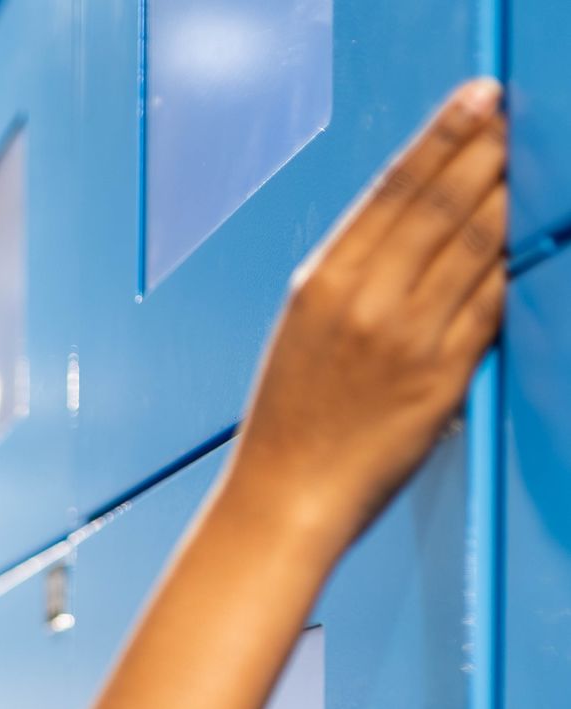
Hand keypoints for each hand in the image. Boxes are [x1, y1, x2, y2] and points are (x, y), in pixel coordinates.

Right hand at [226, 77, 506, 553]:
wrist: (284, 501)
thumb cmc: (291, 426)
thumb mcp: (302, 331)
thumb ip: (351, 276)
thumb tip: (412, 225)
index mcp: (322, 284)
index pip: (394, 188)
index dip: (443, 135)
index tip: (476, 101)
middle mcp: (364, 302)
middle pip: (441, 202)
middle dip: (486, 149)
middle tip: (515, 117)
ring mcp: (405, 338)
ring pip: (475, 243)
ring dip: (510, 194)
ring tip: (531, 162)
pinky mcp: (440, 377)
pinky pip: (491, 304)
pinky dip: (513, 265)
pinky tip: (528, 237)